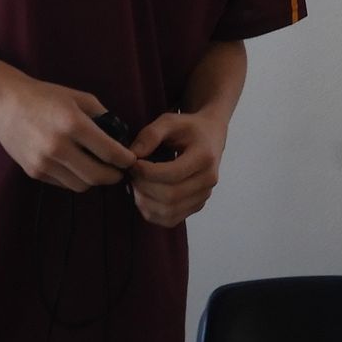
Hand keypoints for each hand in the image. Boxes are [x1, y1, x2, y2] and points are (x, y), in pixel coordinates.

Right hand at [0, 76, 135, 190]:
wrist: (4, 104)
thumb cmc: (44, 96)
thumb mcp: (78, 97)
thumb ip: (102, 116)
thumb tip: (120, 137)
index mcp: (73, 124)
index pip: (109, 152)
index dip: (126, 160)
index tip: (131, 160)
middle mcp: (58, 147)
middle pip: (97, 176)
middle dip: (114, 176)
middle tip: (119, 171)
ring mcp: (44, 162)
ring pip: (80, 185)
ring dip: (94, 180)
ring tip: (98, 169)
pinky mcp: (34, 172)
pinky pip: (63, 184)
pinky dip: (75, 179)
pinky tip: (77, 167)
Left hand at [126, 111, 225, 227]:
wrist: (210, 136)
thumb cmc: (188, 128)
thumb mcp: (170, 121)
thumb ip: (150, 135)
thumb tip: (132, 156)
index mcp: (205, 156)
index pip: (172, 174)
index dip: (146, 172)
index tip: (133, 163)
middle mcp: (209, 180)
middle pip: (170, 196)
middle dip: (143, 187)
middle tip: (131, 174)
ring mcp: (204, 196)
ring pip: (168, 212)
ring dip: (144, 201)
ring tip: (136, 184)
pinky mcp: (197, 206)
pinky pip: (170, 220)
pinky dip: (151, 212)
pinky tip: (144, 195)